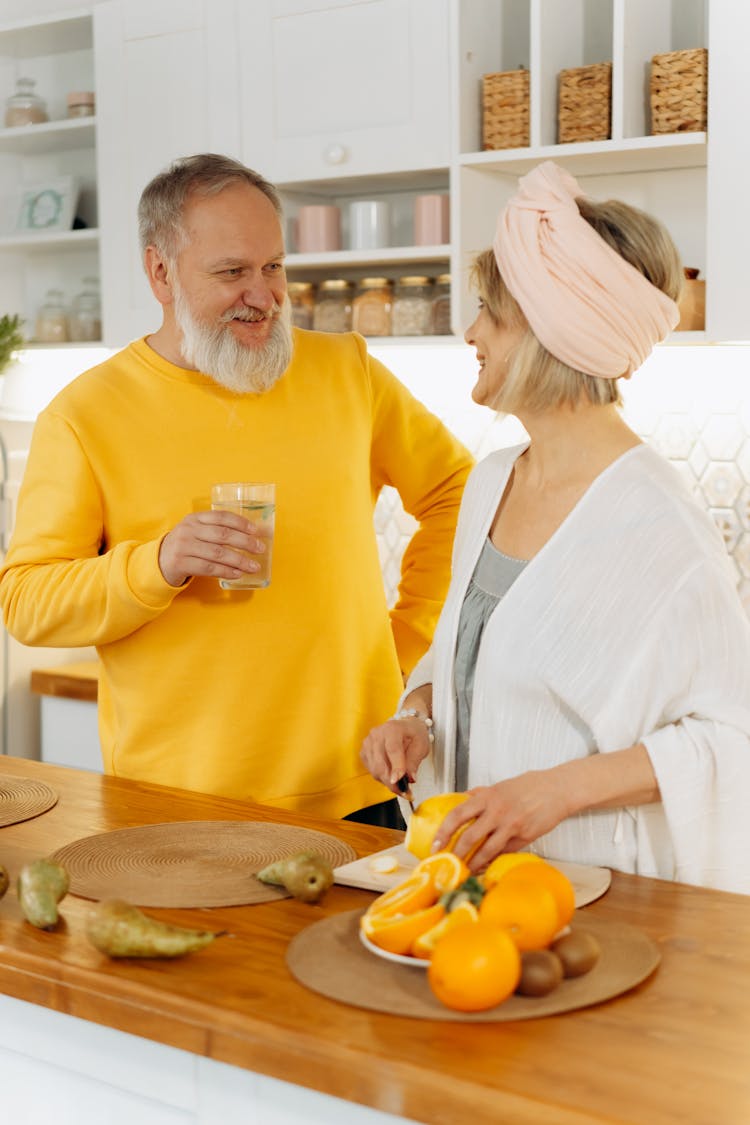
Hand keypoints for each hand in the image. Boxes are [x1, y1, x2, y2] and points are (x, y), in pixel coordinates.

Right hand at [158, 509, 269, 587]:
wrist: (159, 561)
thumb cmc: (186, 546)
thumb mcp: (197, 532)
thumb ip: (217, 531)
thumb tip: (252, 535)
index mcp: (195, 518)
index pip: (221, 517)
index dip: (240, 523)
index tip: (256, 531)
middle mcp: (189, 530)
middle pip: (222, 535)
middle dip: (245, 542)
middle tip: (260, 549)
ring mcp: (184, 546)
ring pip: (217, 553)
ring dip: (239, 560)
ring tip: (253, 566)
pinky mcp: (181, 563)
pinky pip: (208, 568)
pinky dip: (226, 571)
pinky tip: (237, 574)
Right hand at [360, 716, 432, 797]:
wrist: (405, 727)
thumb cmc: (413, 735)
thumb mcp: (421, 745)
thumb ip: (414, 761)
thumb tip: (410, 778)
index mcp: (393, 728)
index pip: (393, 749)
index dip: (396, 767)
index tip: (399, 781)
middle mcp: (377, 734)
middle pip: (380, 763)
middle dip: (392, 781)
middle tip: (404, 792)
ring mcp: (368, 743)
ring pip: (375, 770)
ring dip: (387, 781)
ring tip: (400, 785)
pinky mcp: (364, 752)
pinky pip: (371, 770)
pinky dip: (381, 777)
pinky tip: (391, 775)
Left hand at [433, 769, 571, 871]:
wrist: (556, 789)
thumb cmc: (528, 787)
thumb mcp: (499, 786)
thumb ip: (479, 795)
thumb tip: (459, 801)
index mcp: (487, 796)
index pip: (457, 815)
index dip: (443, 832)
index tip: (436, 845)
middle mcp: (497, 811)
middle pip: (469, 837)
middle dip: (456, 854)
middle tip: (447, 863)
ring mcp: (511, 825)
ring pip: (486, 850)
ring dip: (473, 863)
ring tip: (465, 870)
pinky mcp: (524, 837)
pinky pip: (503, 853)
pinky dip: (492, 861)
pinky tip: (485, 866)